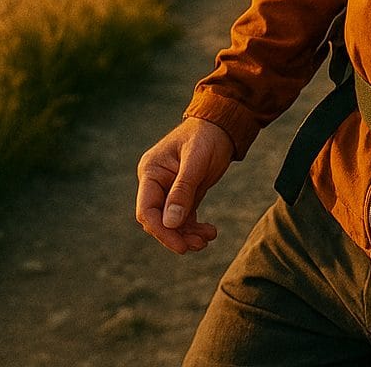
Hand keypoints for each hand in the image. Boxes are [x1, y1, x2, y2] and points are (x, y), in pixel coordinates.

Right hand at [136, 116, 233, 253]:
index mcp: (151, 171)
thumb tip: (170, 223)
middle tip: (198, 244)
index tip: (180, 245)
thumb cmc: (207, 136)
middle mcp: (156, 183)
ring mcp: (169, 190)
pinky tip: (209, 232)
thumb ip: (182, 190)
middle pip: (158, 220)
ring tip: (206, 239)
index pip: (147, 210)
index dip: (161, 230)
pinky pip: (184, 218)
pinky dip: (194, 228)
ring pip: (172, 223)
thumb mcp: (196, 160)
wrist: (223, 125)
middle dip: (176, 235)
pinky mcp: (183, 195)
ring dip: (187, 234)